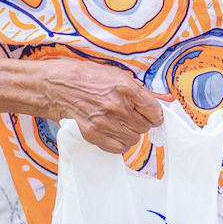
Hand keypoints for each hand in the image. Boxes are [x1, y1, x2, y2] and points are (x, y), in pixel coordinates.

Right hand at [39, 57, 164, 154]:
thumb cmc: (86, 77)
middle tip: (132, 116)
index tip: (152, 115)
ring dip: (131, 133)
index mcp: (125, 87)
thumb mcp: (116, 75)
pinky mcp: (94, 135)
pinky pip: (119, 148)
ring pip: (134, 139)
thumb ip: (141, 91)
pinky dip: (120, 144)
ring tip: (121, 124)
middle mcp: (116, 106)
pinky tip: (114, 133)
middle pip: (144, 126)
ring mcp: (105, 122)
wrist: (56, 87)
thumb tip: (166, 99)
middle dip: (142, 122)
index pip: (154, 110)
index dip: (156, 114)